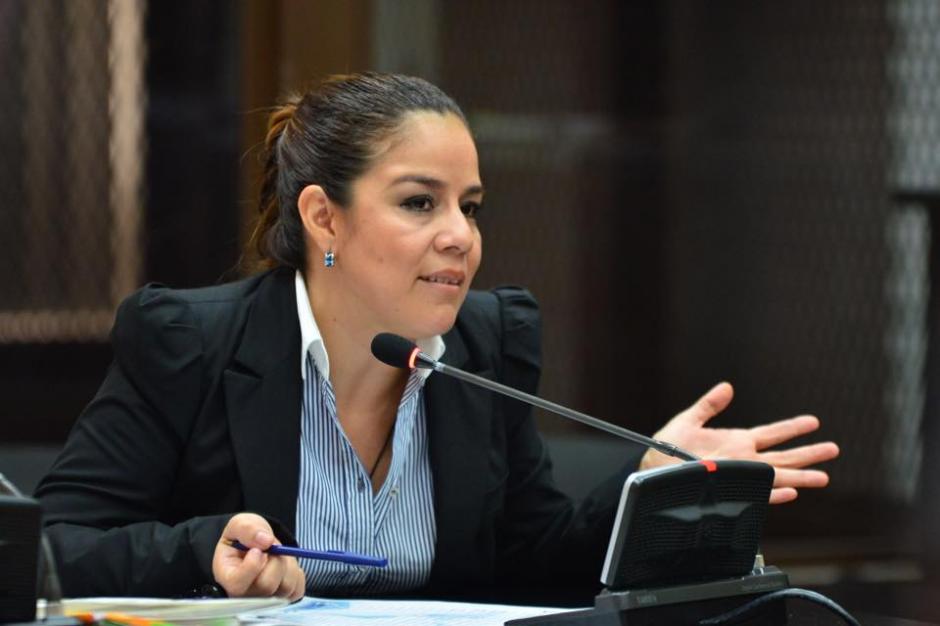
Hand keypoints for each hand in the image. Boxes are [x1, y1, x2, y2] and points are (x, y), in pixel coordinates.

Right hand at [212, 513, 305, 600]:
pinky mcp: (284, 598)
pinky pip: (297, 589)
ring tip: (277, 556)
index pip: (238, 584)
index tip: (257, 550)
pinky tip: (284, 565)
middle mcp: (245, 596)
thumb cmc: (245, 538)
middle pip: (266, 585)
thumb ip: (247, 529)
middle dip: (274, 560)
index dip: (252, 565)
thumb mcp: (240, 524)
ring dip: (287, 564)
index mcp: (228, 578)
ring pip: (286, 587)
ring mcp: (265, 600)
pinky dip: (296, 572)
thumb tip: (265, 541)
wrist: (258, 545)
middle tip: (271, 549)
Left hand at [640, 382, 839, 503]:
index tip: (814, 422)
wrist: (653, 470)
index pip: (772, 433)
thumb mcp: (688, 419)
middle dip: (809, 453)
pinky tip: (791, 493)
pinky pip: (757, 494)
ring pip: (778, 476)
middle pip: (784, 456)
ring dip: (801, 476)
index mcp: (736, 441)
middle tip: (833, 449)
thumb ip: (709, 404)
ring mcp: (739, 475)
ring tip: (824, 477)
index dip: (792, 428)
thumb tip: (727, 387)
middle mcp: (743, 459)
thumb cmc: (667, 447)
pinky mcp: (730, 490)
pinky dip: (774, 494)